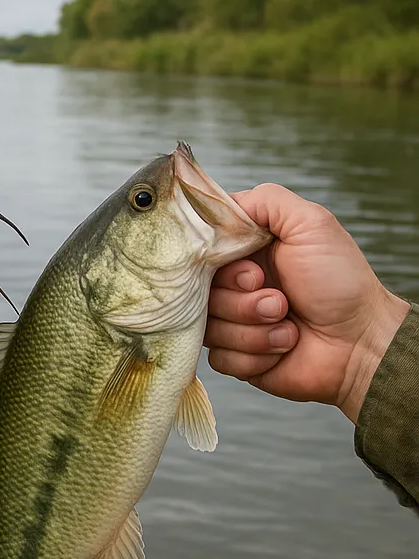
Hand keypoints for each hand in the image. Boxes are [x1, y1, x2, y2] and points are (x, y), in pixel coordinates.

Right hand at [205, 184, 408, 423]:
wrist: (361, 342)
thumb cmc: (341, 282)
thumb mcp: (311, 224)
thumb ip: (265, 201)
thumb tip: (219, 204)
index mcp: (245, 254)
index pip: (200, 254)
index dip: (220, 267)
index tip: (254, 273)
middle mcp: (233, 287)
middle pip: (199, 294)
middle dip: (242, 302)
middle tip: (280, 301)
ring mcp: (233, 323)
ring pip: (209, 329)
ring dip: (254, 329)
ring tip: (288, 326)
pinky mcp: (237, 357)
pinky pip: (220, 358)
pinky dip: (254, 354)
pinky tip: (282, 347)